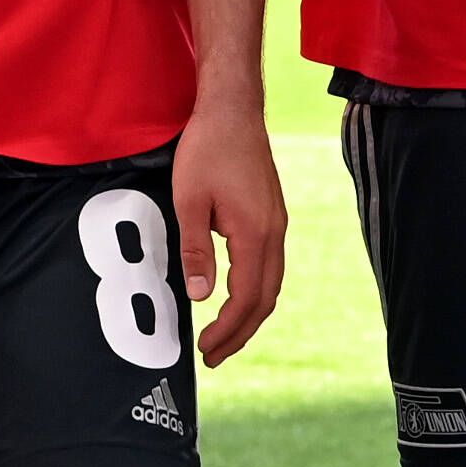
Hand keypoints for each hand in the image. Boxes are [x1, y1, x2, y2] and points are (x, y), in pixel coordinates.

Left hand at [170, 96, 285, 366]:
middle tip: (213, 356)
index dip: (227, 330)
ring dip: (249, 314)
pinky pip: (268, 265)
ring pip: (270, 284)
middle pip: (265, 299)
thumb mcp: (189, 200)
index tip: (206, 350)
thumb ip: (196, 249)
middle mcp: (274, 234)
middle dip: (240, 332)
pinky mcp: (271, 215)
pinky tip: (233, 296)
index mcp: (255, 234)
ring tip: (224, 335)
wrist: (233, 110)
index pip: (246, 299)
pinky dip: (253, 290)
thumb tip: (199, 296)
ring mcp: (276, 224)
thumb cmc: (207, 150)